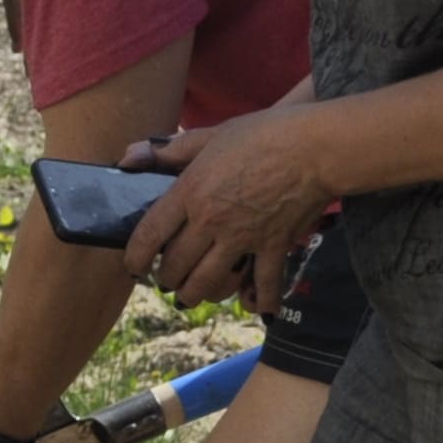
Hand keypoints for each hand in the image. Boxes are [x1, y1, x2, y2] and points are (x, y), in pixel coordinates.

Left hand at [132, 108, 335, 312]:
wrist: (315, 147)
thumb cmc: (263, 134)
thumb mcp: (210, 135)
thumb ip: (168, 151)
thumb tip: (127, 158)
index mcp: (190, 192)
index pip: (149, 235)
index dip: (136, 258)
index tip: (135, 267)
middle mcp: (211, 222)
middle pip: (176, 266)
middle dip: (166, 279)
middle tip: (166, 280)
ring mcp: (243, 238)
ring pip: (208, 283)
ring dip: (195, 294)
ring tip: (191, 295)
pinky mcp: (273, 247)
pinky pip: (264, 285)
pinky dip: (260, 301)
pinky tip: (255, 309)